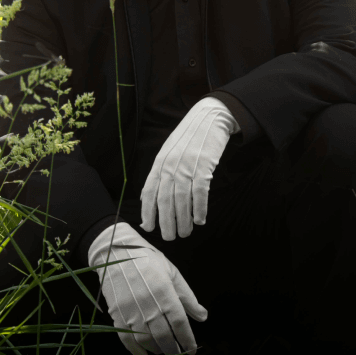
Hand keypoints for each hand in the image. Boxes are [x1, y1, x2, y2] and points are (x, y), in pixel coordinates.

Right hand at [87, 222, 206, 354]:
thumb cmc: (148, 261)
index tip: (192, 350)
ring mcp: (131, 312)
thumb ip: (188, 297)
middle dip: (173, 348)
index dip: (187, 339)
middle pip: (164, 335)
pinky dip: (136, 352)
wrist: (116, 253)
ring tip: (165, 351)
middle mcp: (148, 305)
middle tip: (179, 354)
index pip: (179, 322)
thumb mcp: (173, 273)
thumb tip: (202, 317)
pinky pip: (127, 340)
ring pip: (146, 340)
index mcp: (165, 292)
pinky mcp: (117, 315)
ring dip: (158, 350)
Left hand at [140, 96, 239, 239]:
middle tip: (170, 237)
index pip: (150, 191)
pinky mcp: (205, 165)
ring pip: (182, 199)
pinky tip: (200, 219)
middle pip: (166, 200)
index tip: (149, 227)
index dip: (148, 211)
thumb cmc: (189, 138)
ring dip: (184, 219)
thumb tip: (145, 197)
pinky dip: (200, 208)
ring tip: (186, 232)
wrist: (210, 117)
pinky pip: (200, 192)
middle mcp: (171, 165)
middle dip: (167, 222)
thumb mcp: (168, 152)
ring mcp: (187, 165)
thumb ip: (158, 174)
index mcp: (160, 162)